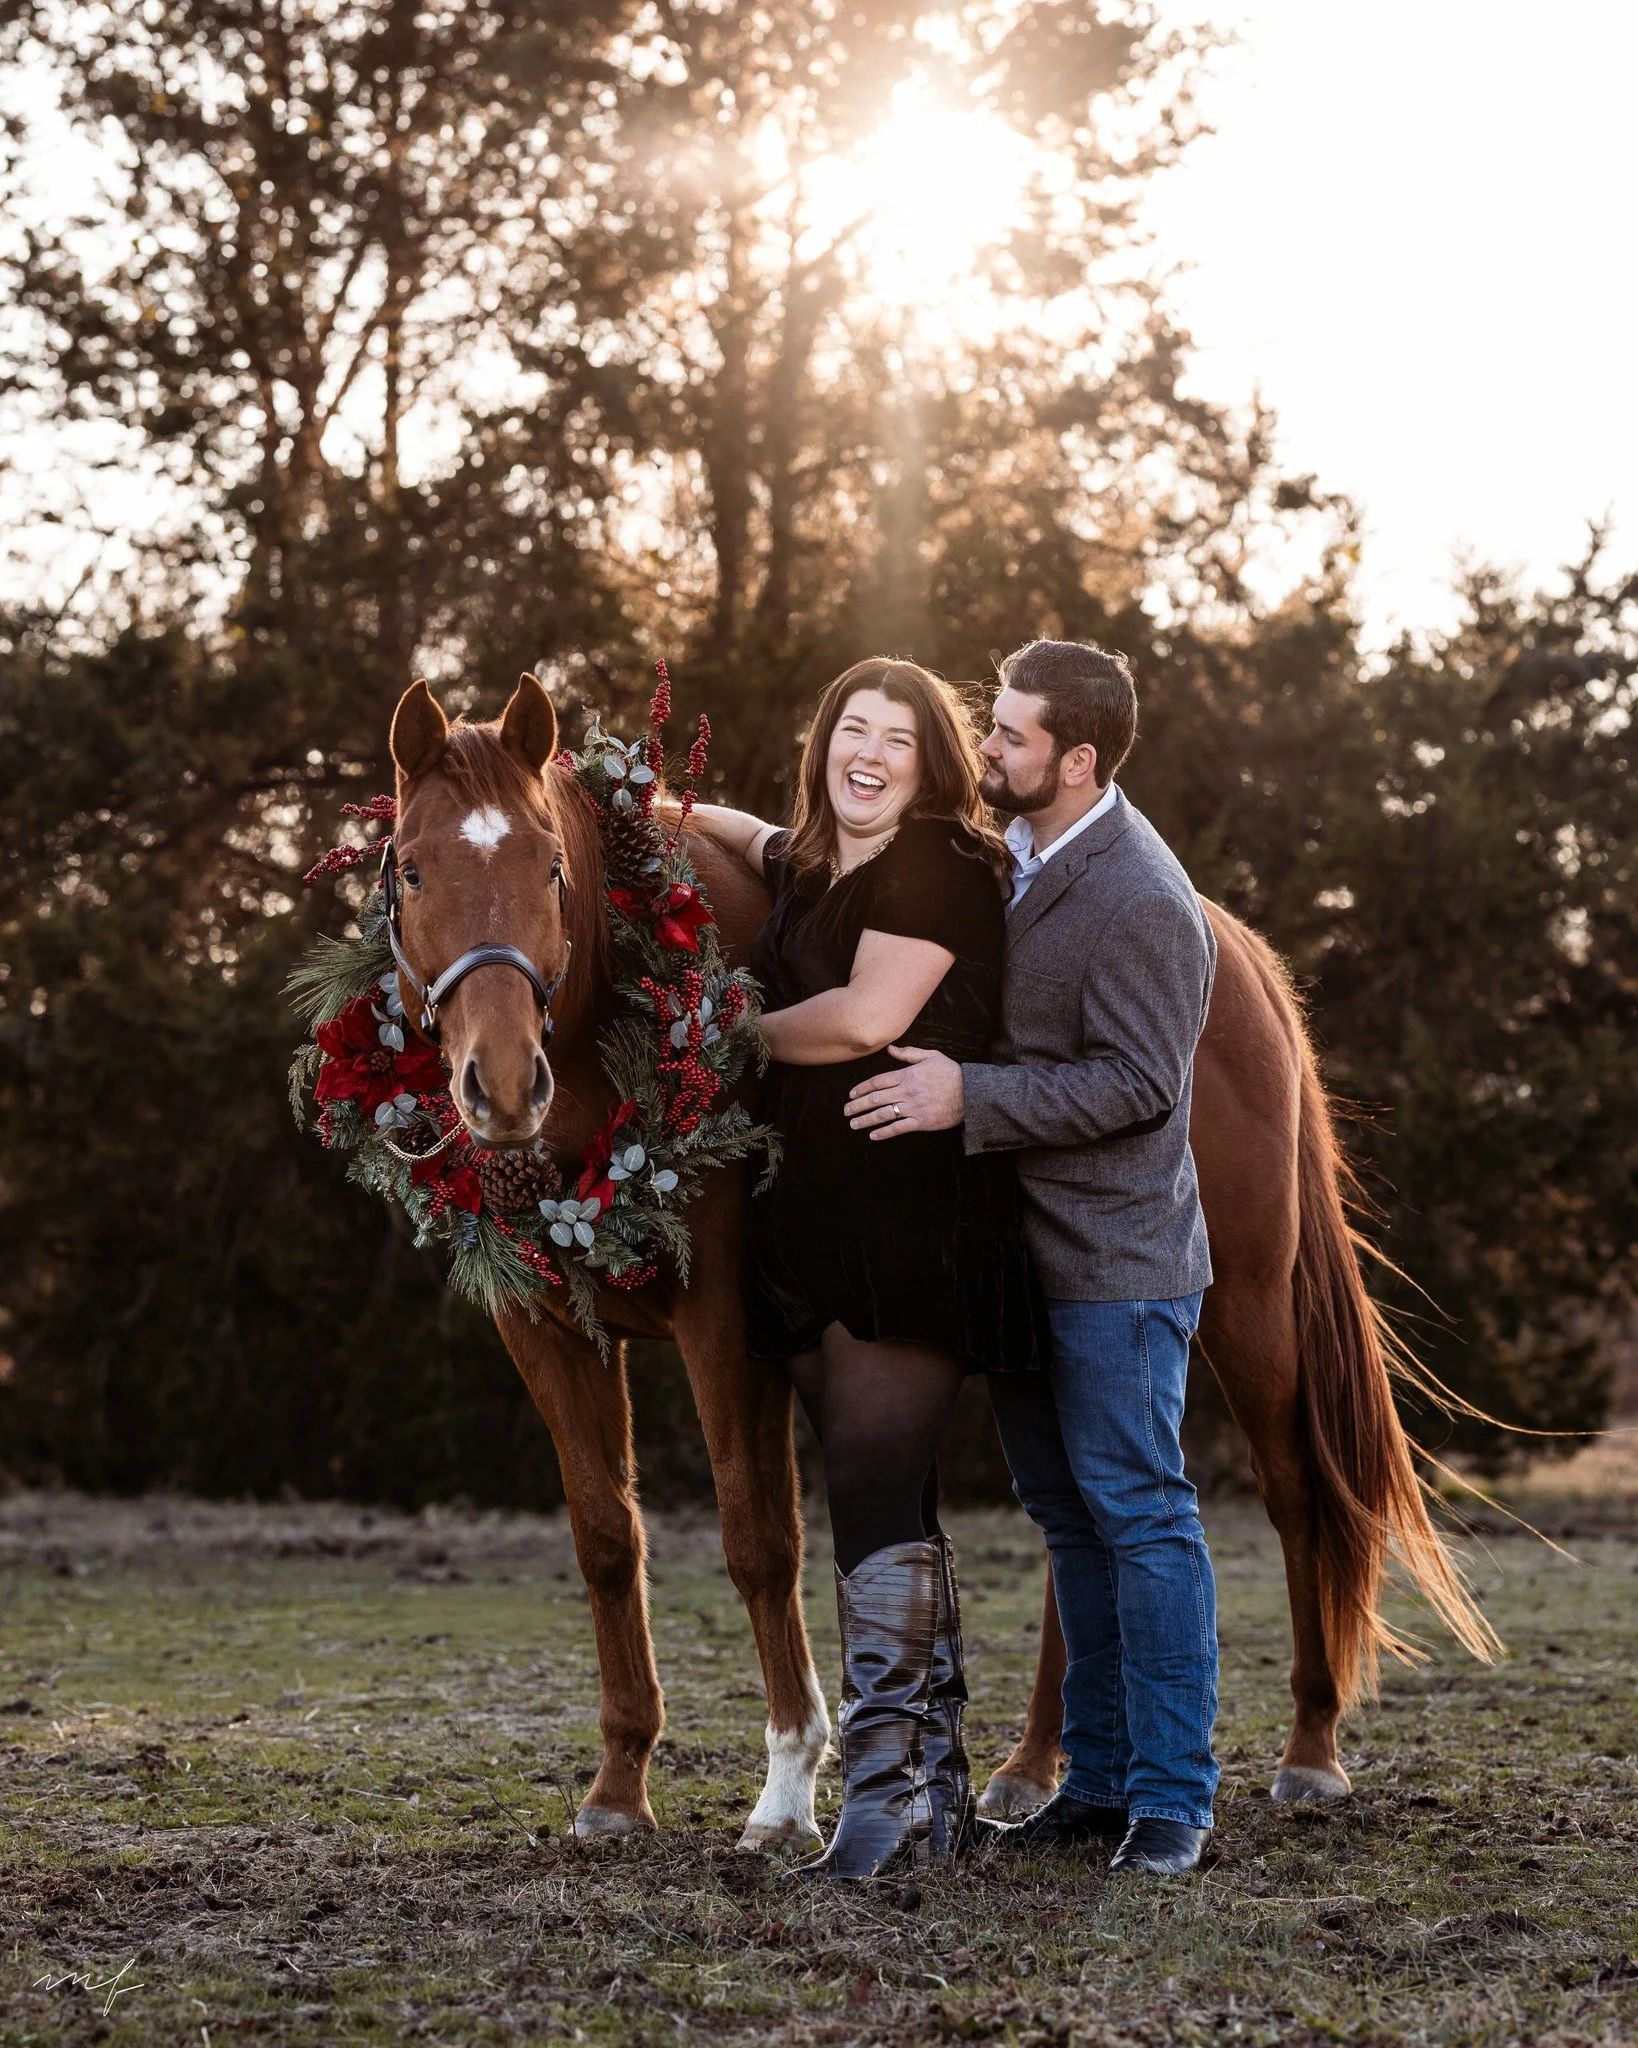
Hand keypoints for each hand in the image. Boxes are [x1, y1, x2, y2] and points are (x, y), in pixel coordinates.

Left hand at [846, 1046, 963, 1138]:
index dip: (862, 1088)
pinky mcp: (922, 1122)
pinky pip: (899, 1128)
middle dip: (858, 1105)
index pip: (878, 1082)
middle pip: (876, 1099)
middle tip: (846, 1110)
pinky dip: (884, 1133)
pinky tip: (873, 1136)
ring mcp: (914, 1108)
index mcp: (908, 1076)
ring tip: (853, 1124)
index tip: (851, 1095)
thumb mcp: (931, 1056)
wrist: (970, 1093)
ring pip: (884, 1114)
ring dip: (866, 1120)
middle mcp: (907, 1092)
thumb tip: (890, 1049)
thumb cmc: (951, 1073)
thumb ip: (909, 1054)